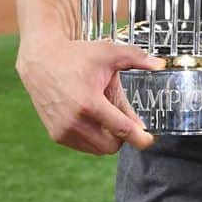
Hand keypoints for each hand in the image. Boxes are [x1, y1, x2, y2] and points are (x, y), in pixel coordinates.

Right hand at [15, 38, 164, 155]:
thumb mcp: (108, 53)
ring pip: (99, 148)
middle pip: (112, 146)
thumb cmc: (76, 56)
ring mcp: (63, 130)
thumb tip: (160, 64)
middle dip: (123, 135)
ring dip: (108, 137)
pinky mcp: (56, 135)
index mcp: (89, 103)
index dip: (140, 138)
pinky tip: (93, 117)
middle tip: (125, 118)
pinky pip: (85, 146)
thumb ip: (136, 58)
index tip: (151, 140)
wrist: (40, 61)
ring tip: (105, 112)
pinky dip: (94, 137)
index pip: (121, 130)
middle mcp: (74, 121)